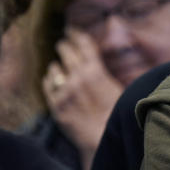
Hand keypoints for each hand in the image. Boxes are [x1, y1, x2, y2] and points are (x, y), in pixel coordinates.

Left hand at [42, 30, 122, 169]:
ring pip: (54, 68)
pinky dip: (50, 80)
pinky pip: (47, 85)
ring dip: (58, 66)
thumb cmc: (119, 116)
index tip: (72, 29)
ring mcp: (64, 91)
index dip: (77, 34)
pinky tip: (54, 81)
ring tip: (60, 67)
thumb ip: (109, 75)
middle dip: (65, 45)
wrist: (104, 139)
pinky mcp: (55, 105)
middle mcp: (77, 77)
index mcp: (96, 71)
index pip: (83, 44)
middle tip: (63, 44)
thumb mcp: (122, 90)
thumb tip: (105, 66)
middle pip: (66, 51)